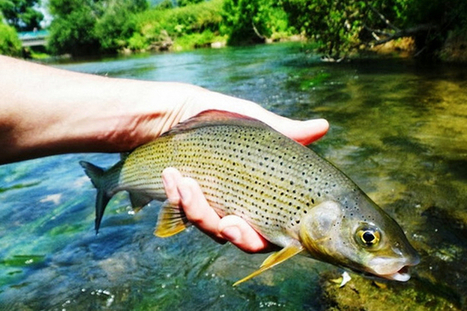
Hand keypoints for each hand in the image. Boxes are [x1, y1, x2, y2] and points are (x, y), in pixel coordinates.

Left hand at [160, 111, 328, 252]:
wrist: (168, 112)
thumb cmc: (214, 118)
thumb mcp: (249, 121)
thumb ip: (284, 131)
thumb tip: (323, 127)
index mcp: (258, 192)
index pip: (269, 226)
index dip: (266, 235)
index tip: (256, 224)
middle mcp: (235, 205)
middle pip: (242, 238)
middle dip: (236, 235)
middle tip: (227, 223)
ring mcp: (208, 206)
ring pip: (209, 228)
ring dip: (199, 210)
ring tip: (185, 181)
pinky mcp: (182, 203)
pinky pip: (182, 212)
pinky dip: (177, 196)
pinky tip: (171, 175)